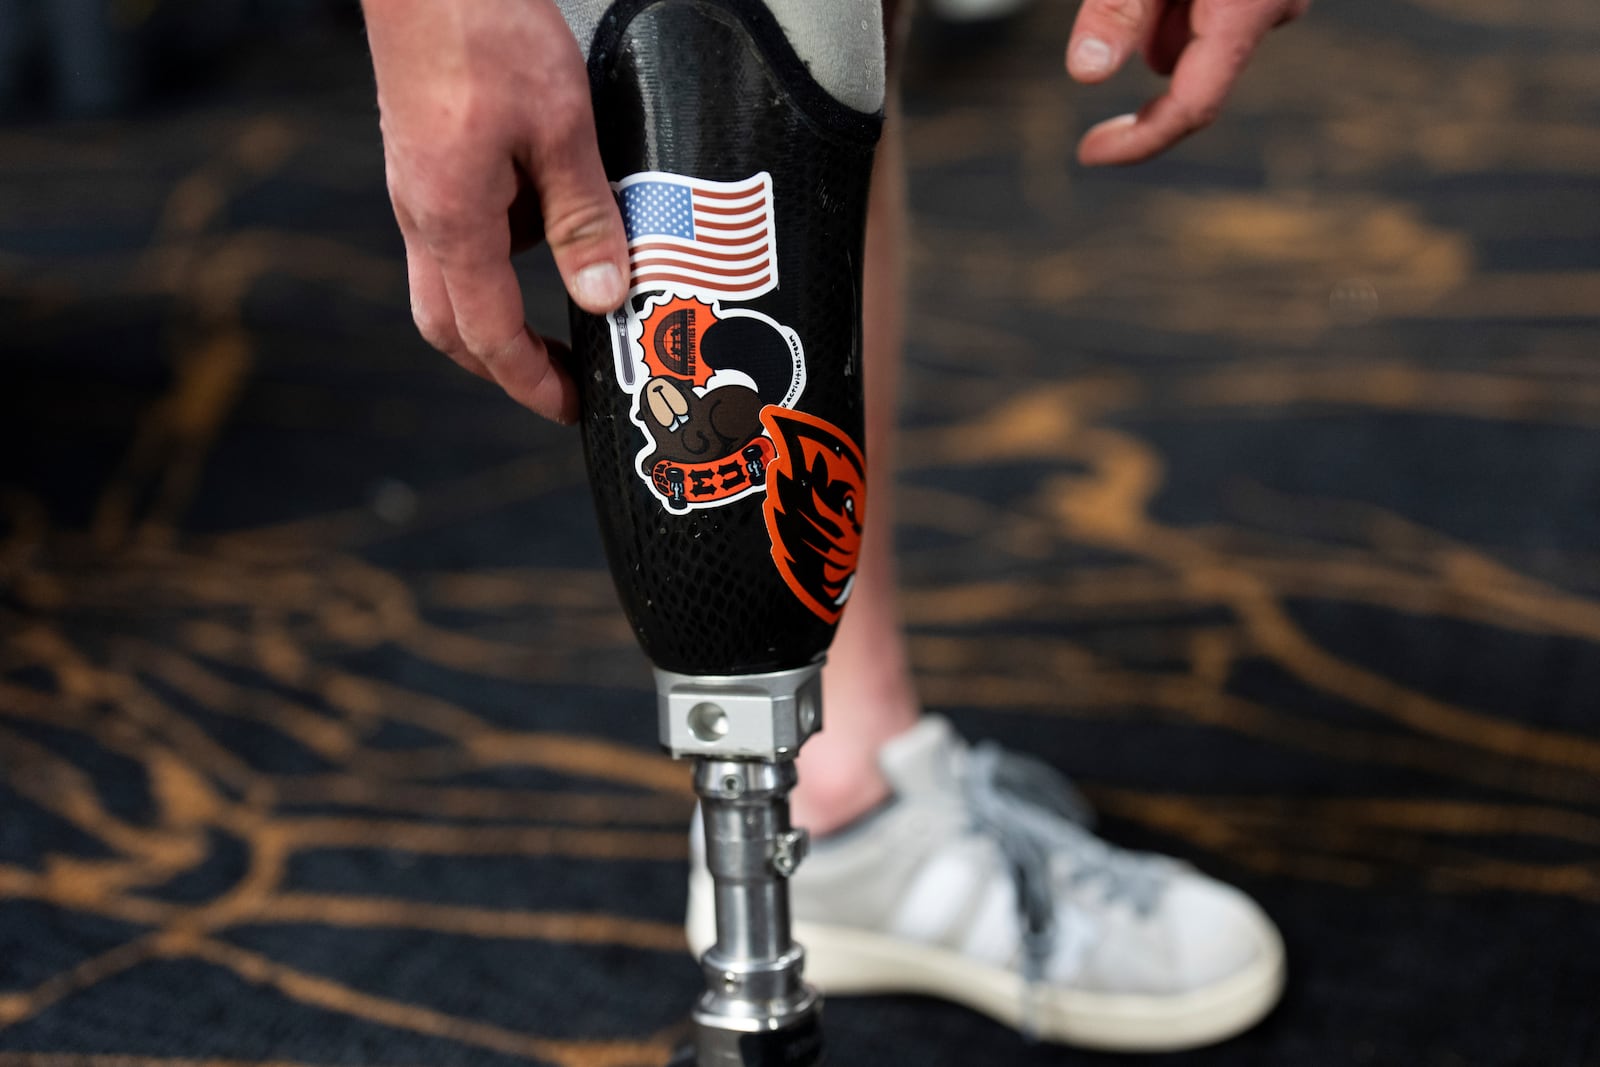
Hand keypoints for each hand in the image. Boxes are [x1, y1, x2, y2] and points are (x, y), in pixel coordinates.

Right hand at [363, 0, 629, 423]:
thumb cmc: (481, 27)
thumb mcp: (561, 128)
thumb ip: (584, 217)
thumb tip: (604, 295)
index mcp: (453, 220)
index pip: (489, 335)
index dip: (532, 383)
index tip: (571, 407)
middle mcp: (424, 215)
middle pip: (452, 327)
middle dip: (505, 366)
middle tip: (561, 381)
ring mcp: (420, 190)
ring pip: (453, 281)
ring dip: (505, 308)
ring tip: (578, 299)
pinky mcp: (427, 163)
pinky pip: (464, 231)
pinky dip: (507, 249)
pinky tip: (556, 221)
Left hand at [1066, 0, 1310, 165]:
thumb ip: (1119, 8)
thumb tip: (1086, 73)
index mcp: (1248, 8)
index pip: (1192, 107)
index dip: (1138, 141)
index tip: (1089, 154)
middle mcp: (1276, 7)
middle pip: (1193, 65)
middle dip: (1144, 44)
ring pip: (1206, 33)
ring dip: (1166, 15)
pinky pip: (1224, 7)